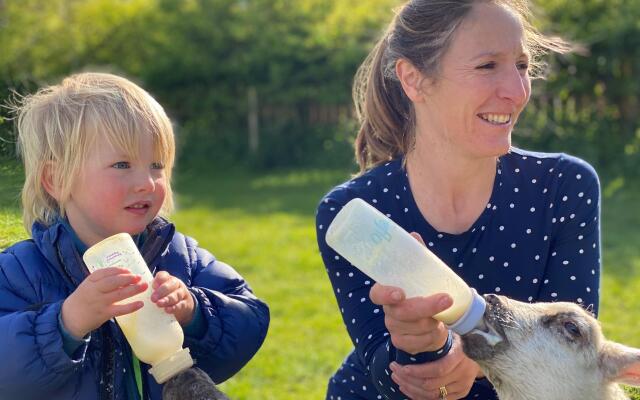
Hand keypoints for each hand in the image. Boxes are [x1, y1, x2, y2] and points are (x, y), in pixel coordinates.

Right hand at [61, 267, 146, 337]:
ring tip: (144, 286)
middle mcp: (95, 291)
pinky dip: (131, 307)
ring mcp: (99, 303)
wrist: (70, 318)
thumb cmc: (83, 299)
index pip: (105, 272)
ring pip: (119, 294)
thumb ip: (102, 280)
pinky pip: (120, 310)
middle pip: (113, 282)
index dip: (119, 270)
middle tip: (139, 277)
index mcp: (90, 281)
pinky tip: (140, 304)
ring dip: (134, 289)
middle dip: (128, 278)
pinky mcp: (104, 314)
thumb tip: (124, 275)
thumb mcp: (88, 286)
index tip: (129, 270)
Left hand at [150, 271, 194, 325]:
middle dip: (161, 291)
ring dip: (167, 299)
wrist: (183, 303)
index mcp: (167, 278)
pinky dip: (174, 307)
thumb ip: (151, 289)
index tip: (152, 286)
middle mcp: (175, 284)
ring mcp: (182, 293)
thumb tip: (136, 290)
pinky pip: (181, 304)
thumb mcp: (160, 289)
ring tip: (159, 304)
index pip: (163, 276)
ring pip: (176, 295)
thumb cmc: (166, 295)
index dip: (158, 280)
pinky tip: (167, 310)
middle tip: (153, 298)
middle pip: (170, 285)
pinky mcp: (185, 303)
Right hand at [369, 232, 452, 353]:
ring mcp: (394, 328)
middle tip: (446, 299)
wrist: (435, 322)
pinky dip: (432, 336)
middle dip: (425, 307)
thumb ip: (418, 256)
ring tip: (442, 315)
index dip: (385, 294)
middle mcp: (388, 311)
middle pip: (401, 312)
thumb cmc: (426, 292)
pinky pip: (418, 342)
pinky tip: (437, 329)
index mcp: (388, 292)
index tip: (401, 293)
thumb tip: (413, 235)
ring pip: (413, 328)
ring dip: (432, 321)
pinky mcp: (403, 343)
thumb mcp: (424, 274)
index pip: (376, 294)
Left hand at [389, 335, 481, 398]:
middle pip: (432, 385)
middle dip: (409, 380)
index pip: (438, 369)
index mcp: (460, 355)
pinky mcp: (461, 394)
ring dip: (410, 388)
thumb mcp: (449, 332)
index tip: (402, 366)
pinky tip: (407, 388)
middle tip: (394, 370)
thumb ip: (434, 335)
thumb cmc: (457, 337)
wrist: (482, 350)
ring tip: (397, 378)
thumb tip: (412, 327)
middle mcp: (464, 373)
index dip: (418, 371)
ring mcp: (463, 386)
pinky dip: (419, 396)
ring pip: (432, 395)